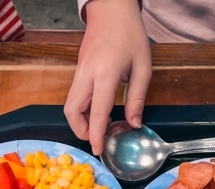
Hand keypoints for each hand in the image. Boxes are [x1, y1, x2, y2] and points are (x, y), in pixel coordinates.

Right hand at [64, 0, 150, 154]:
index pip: (98, 111)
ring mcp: (80, 71)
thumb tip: (133, 124)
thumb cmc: (131, 36)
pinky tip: (99, 112)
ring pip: (71, 103)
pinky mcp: (79, 70)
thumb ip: (137, 98)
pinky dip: (83, 109)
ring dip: (81, 120)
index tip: (98, 150)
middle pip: (72, 109)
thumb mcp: (143, 68)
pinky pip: (76, 95)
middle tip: (97, 139)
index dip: (97, 134)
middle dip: (81, 130)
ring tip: (100, 127)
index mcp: (105, 73)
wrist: (111, 9)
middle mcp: (87, 74)